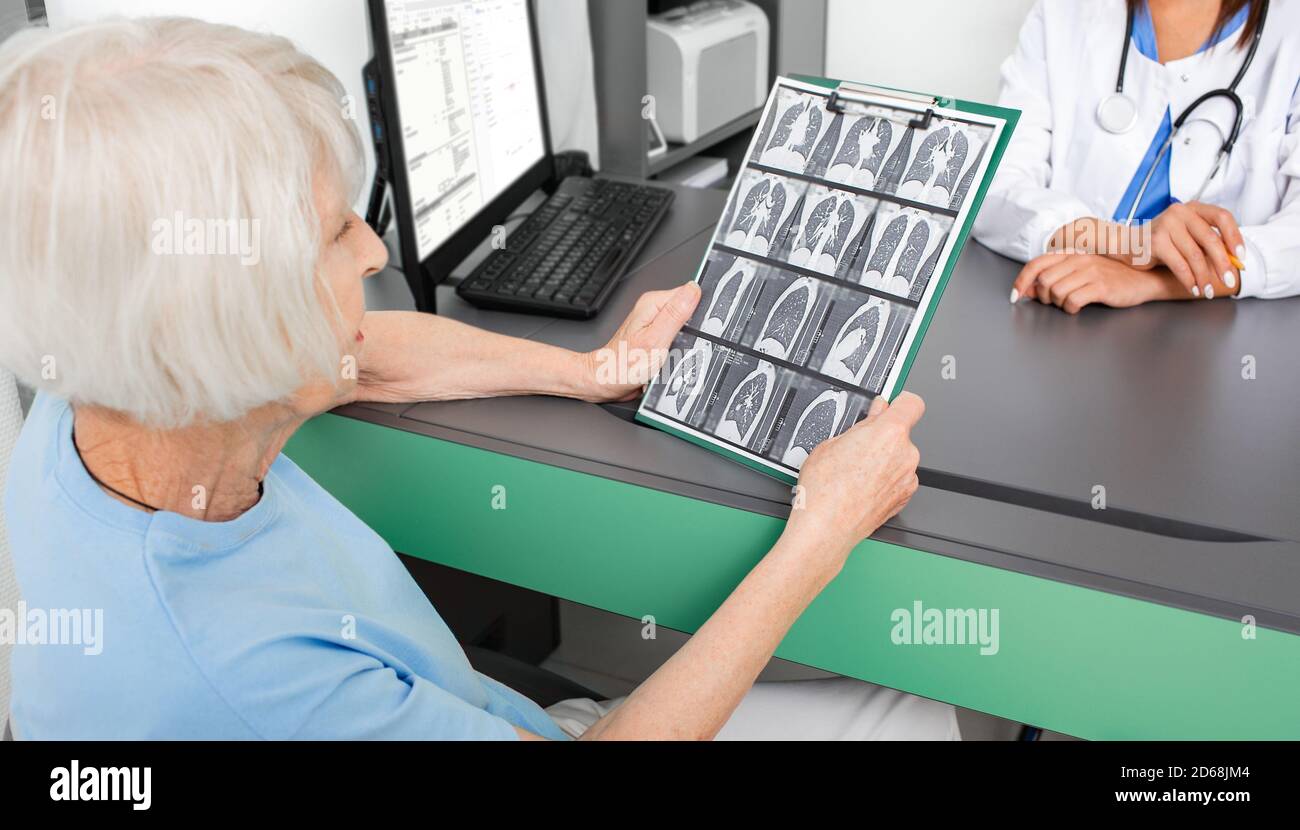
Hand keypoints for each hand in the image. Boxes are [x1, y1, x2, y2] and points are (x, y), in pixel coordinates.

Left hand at [578, 282, 700, 401]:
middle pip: (688, 311)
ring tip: (674, 353)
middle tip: (683, 345)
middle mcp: (652, 310)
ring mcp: (654, 323)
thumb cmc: (624, 364)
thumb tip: (693, 290)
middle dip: (692, 329)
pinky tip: (671, 357)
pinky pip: (676, 338)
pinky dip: (678, 349)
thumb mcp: (656, 339)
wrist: (607, 380)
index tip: (699, 327)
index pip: (689, 293)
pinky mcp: (655, 336)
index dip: (700, 309)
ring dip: (685, 342)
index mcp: (653, 304)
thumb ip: (676, 313)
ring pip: (684, 327)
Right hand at [786, 393, 924, 572]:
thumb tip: (875, 413)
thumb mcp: (831, 443)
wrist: (826, 526)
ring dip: (884, 460)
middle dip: (882, 436)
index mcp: (889, 432)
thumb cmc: (825, 489)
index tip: (891, 406)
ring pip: (899, 457)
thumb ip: (862, 424)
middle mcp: (906, 454)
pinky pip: (898, 478)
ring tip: (854, 471)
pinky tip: (862, 486)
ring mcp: (907, 478)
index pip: (912, 403)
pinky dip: (885, 479)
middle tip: (857, 446)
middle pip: (901, 433)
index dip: (901, 402)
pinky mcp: (905, 497)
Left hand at [1011, 252, 1230, 313]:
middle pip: (1043, 281)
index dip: (1021, 280)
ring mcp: (1091, 272)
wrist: (1145, 279)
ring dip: (1056, 303)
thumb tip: (1026, 290)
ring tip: (1068, 303)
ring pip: (1055, 291)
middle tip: (1053, 302)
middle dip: (1041, 296)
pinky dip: (1070, 308)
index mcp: (1072, 254)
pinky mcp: (1102, 286)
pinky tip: (1077, 308)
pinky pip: (1073, 300)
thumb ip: (1056, 277)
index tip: (1016, 296)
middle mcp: (1080, 259)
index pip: (1036, 264)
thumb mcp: (1082, 272)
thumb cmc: (1112, 277)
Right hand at [1115, 202, 1244, 297]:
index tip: (1240, 256)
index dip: (1234, 237)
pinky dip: (1189, 279)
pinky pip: (1179, 264)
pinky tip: (1194, 288)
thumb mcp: (1187, 237)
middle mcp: (1180, 212)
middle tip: (1229, 280)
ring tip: (1208, 290)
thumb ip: (1207, 244)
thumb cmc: (1161, 242)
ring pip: (1195, 255)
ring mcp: (1167, 225)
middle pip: (1210, 239)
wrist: (1127, 244)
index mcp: (1193, 208)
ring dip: (1204, 276)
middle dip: (1223, 264)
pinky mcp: (1156, 241)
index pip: (1222, 217)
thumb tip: (1234, 262)